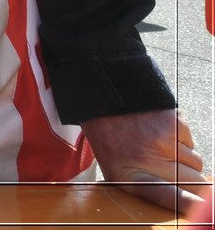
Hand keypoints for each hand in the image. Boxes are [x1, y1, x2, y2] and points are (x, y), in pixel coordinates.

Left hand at [83, 108, 210, 216]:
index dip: (188, 204)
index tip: (200, 206)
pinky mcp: (173, 123)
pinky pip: (192, 143)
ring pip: (196, 163)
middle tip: (172, 170)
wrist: (105, 100)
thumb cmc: (111, 139)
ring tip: (161, 148)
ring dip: (185, 160)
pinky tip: (161, 133)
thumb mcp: (116, 171)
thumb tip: (179, 205)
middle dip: (190, 181)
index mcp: (130, 176)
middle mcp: (148, 159)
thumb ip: (145, 190)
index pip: (167, 196)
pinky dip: (182, 140)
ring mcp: (163, 140)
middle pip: (194, 182)